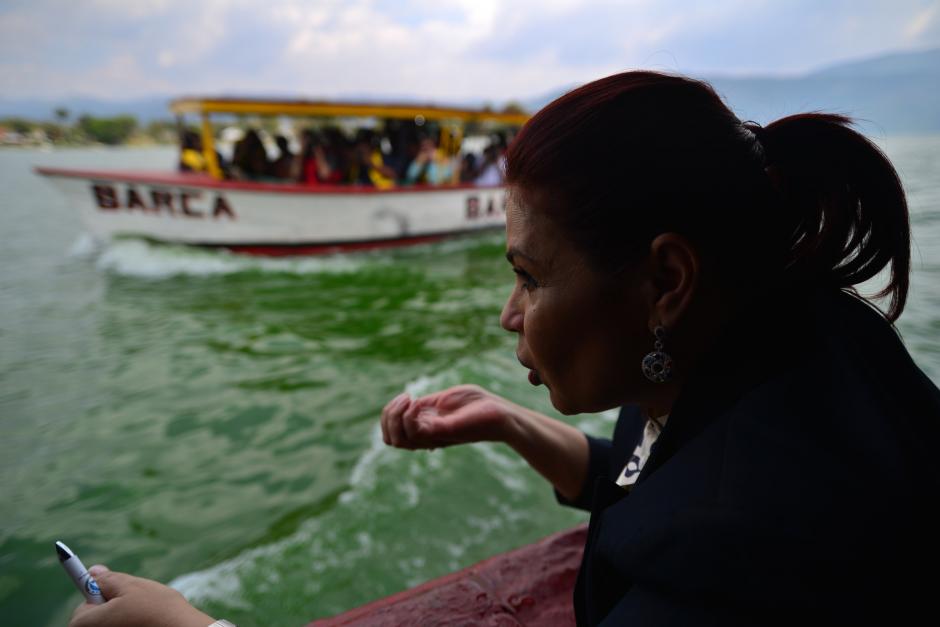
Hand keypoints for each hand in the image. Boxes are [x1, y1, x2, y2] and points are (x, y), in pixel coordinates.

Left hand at [69, 565, 214, 626]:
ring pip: (113, 624)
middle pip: (97, 619)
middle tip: (135, 604)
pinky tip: (148, 624)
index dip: (101, 596)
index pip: (84, 607)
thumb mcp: (131, 586)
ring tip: (145, 615)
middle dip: (112, 607)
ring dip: (124, 618)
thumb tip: (93, 572)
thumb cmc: (156, 610)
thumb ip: (108, 579)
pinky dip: (133, 625)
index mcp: (84, 625)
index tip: (115, 591)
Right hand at [380, 385, 518, 449]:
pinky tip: (416, 401)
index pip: (391, 434)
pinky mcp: (444, 432)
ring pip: (397, 440)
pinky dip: (408, 415)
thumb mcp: (445, 401)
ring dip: (395, 415)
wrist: (502, 414)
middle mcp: (426, 436)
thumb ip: (427, 405)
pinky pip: (415, 432)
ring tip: (409, 399)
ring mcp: (433, 436)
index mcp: (424, 428)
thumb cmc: (478, 405)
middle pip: (389, 439)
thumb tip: (409, 408)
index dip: (388, 415)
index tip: (405, 396)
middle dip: (387, 416)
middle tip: (405, 398)